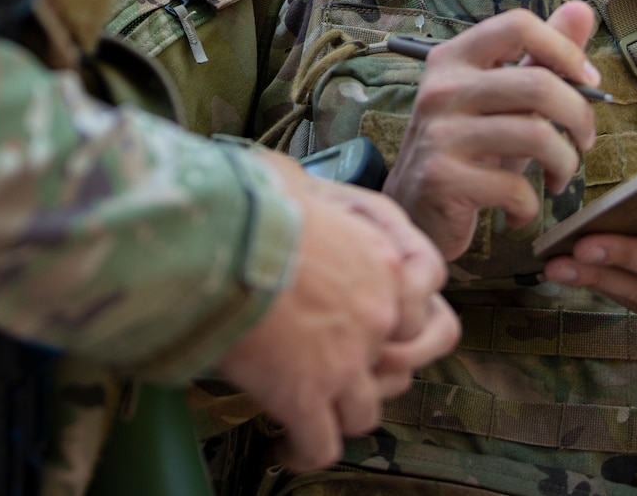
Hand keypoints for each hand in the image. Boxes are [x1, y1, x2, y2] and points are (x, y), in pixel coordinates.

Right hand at [217, 157, 458, 469]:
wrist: (218, 237)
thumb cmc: (247, 202)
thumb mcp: (296, 184)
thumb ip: (313, 202)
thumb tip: (285, 184)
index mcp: (383, 263)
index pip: (418, 313)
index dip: (391, 329)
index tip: (366, 334)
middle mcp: (377, 315)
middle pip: (395, 366)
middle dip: (366, 375)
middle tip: (334, 376)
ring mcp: (347, 360)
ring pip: (363, 413)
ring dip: (338, 417)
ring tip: (310, 418)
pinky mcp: (307, 396)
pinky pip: (320, 445)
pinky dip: (302, 452)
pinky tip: (283, 447)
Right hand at [382, 5, 600, 260]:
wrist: (415, 209)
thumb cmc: (469, 150)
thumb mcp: (503, 100)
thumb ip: (540, 56)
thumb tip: (582, 10)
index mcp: (454, 58)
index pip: (517, 24)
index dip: (565, 49)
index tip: (587, 81)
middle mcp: (441, 88)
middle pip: (539, 84)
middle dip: (580, 117)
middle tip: (584, 141)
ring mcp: (438, 133)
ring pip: (537, 136)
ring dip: (565, 164)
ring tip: (558, 177)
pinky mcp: (442, 178)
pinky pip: (516, 188)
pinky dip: (530, 206)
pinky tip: (519, 209)